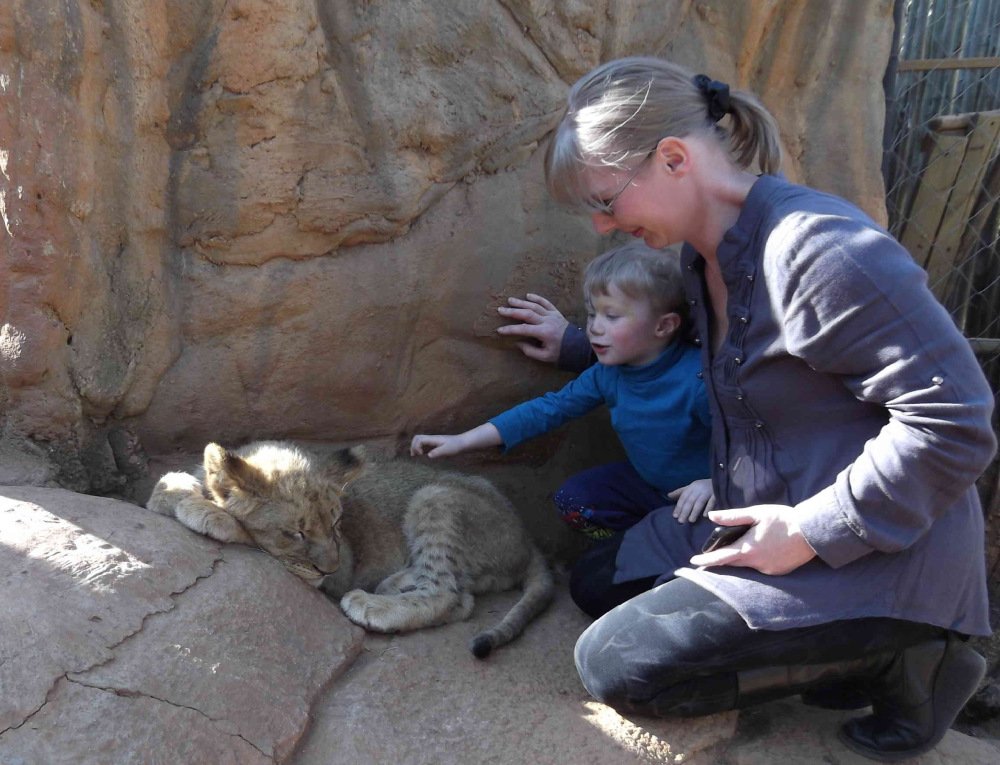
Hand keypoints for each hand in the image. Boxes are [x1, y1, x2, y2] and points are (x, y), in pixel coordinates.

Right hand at [410, 434, 465, 458]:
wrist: (462, 443)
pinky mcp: (433, 445)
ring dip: (415, 448)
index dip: (416, 447)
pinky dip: (420, 450)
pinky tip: (422, 457)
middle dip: (413, 446)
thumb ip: (438, 452)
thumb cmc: (455, 446)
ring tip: (416, 457)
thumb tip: (428, 456)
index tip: (421, 454)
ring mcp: (432, 442)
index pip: (419, 439)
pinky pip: (423, 446)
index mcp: (432, 439)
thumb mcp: (447, 450)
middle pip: (416, 438)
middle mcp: (430, 439)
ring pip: (419, 441)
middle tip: (416, 456)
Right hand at [496, 294, 568, 362]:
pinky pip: (546, 302)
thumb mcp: (545, 356)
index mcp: (544, 333)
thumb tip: (517, 343)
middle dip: (513, 311)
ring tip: (510, 300)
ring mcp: (552, 315)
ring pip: (535, 306)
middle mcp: (547, 321)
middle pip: (527, 313)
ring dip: (521, 302)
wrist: (577, 346)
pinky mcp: (556, 312)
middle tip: (501, 309)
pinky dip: (537, 298)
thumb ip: (530, 351)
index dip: (510, 329)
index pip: (524, 329)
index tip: (500, 330)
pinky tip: (528, 295)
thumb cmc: (560, 352)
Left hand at [667, 479, 715, 522]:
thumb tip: (668, 495)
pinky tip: (705, 516)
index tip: (675, 516)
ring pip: (700, 502)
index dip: (679, 506)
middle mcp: (699, 488)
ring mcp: (708, 491)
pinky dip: (708, 508)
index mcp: (692, 486)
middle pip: (690, 500)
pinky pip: (712, 502)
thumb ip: (681, 492)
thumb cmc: (703, 486)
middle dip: (685, 511)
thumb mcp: (691, 488)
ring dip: (695, 511)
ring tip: (691, 521)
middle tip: (681, 521)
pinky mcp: (717, 494)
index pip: (684, 497)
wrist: (720, 481)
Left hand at [688, 505, 816, 575]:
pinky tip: (764, 550)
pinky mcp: (778, 572)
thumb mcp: (756, 513)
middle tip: (716, 552)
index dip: (706, 560)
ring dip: (742, 558)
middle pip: (733, 563)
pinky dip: (757, 560)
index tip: (694, 561)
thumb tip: (712, 516)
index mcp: (747, 549)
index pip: (720, 557)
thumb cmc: (783, 519)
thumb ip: (733, 517)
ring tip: (745, 545)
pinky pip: (761, 568)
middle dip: (723, 559)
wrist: (811, 532)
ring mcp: (768, 570)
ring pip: (748, 566)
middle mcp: (755, 563)